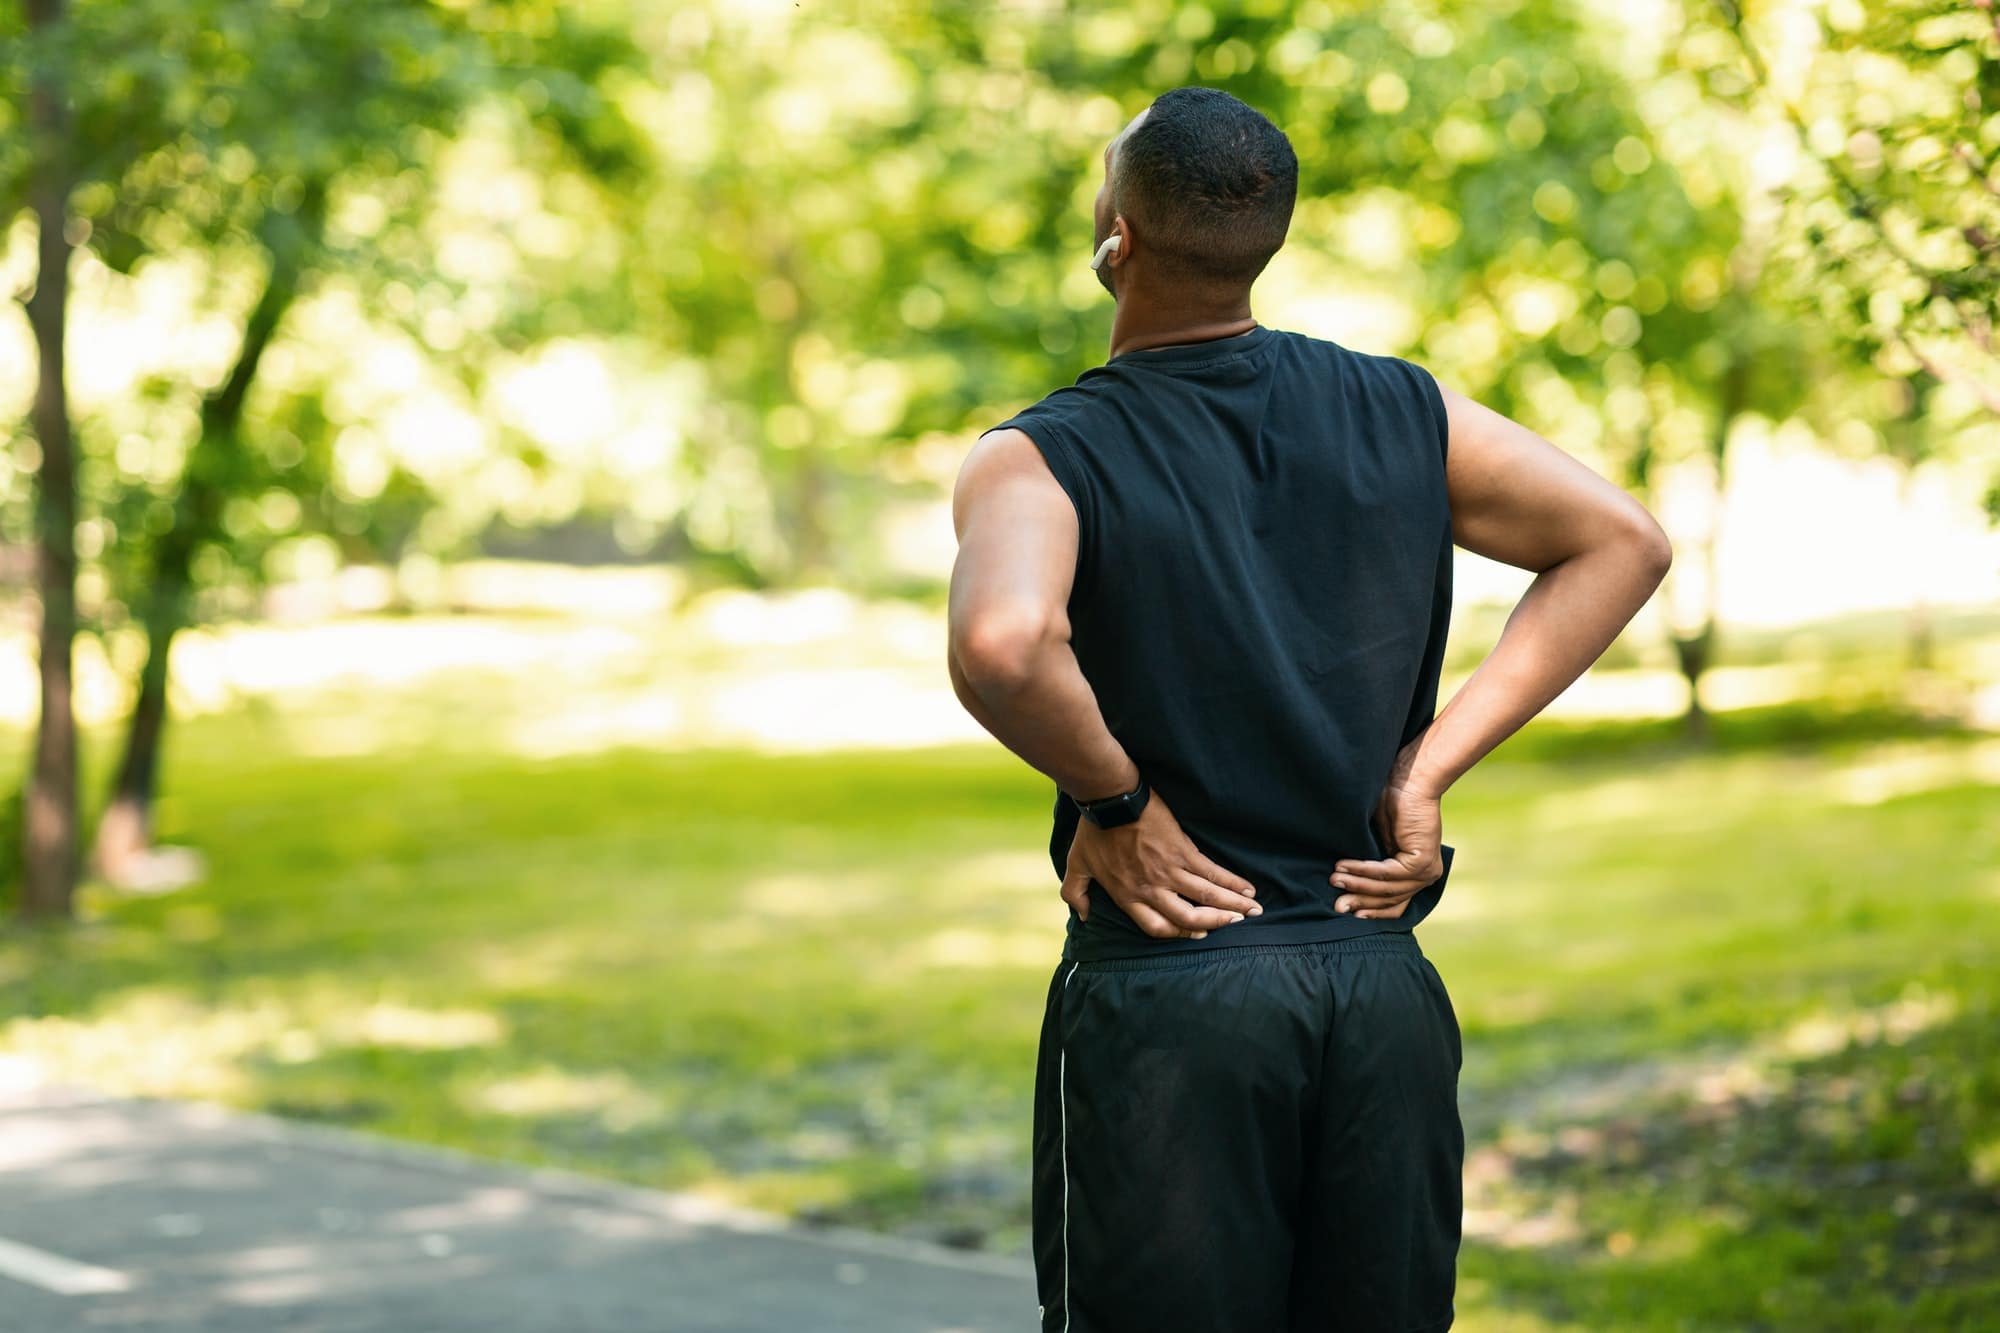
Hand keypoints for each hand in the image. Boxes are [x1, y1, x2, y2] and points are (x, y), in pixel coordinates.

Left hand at [1059, 787, 1261, 938]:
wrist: (1110, 798)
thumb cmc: (1093, 830)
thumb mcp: (1076, 865)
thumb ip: (1076, 893)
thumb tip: (1082, 915)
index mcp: (1128, 896)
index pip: (1157, 928)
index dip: (1180, 934)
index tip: (1198, 934)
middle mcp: (1151, 889)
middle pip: (1188, 917)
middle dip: (1215, 924)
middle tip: (1236, 926)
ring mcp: (1169, 871)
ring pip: (1206, 897)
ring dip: (1232, 906)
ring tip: (1252, 912)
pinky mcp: (1182, 850)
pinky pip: (1211, 872)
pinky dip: (1232, 882)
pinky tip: (1247, 889)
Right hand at [1331, 747, 1445, 919]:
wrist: (1409, 781)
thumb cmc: (1390, 806)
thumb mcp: (1378, 843)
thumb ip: (1371, 866)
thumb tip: (1343, 887)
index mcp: (1417, 874)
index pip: (1394, 904)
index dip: (1370, 909)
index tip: (1347, 911)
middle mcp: (1426, 876)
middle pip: (1390, 900)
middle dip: (1359, 901)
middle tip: (1335, 905)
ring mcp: (1426, 870)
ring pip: (1387, 889)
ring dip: (1358, 885)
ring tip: (1334, 879)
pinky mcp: (1421, 861)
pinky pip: (1388, 873)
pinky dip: (1364, 871)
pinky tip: (1345, 866)